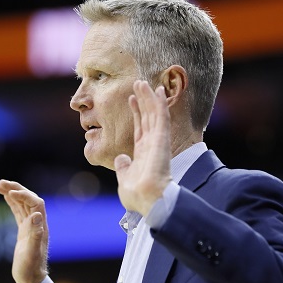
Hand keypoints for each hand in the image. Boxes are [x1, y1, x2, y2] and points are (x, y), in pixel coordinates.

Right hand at [0, 179, 48, 282]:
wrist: (31, 279)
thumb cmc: (31, 268)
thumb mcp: (31, 253)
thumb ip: (35, 234)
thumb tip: (36, 215)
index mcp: (40, 226)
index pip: (35, 203)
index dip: (24, 195)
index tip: (11, 192)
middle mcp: (36, 223)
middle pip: (29, 200)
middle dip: (17, 189)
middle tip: (1, 182)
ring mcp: (30, 226)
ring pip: (22, 204)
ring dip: (13, 193)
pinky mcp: (23, 231)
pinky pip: (18, 212)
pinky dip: (12, 203)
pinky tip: (5, 197)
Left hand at [114, 81, 171, 215]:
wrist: (148, 200)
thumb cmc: (137, 195)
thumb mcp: (125, 179)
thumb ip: (124, 168)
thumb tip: (120, 159)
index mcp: (143, 153)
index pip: (140, 127)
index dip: (136, 112)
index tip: (131, 99)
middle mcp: (151, 144)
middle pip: (147, 117)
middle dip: (143, 100)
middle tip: (139, 83)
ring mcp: (157, 141)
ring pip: (154, 113)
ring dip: (150, 97)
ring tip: (143, 82)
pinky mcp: (162, 139)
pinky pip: (161, 117)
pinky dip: (160, 104)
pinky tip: (159, 91)